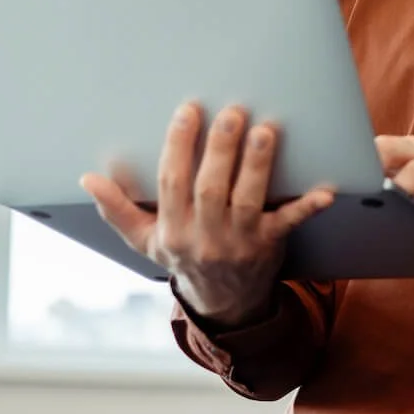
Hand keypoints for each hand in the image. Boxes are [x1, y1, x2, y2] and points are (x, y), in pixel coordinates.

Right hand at [82, 102, 334, 327]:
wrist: (223, 304)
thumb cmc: (183, 257)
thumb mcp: (145, 240)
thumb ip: (118, 208)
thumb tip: (87, 179)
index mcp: (171, 229)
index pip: (171, 181)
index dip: (178, 144)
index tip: (188, 110)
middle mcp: (204, 237)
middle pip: (211, 188)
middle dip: (220, 148)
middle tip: (232, 111)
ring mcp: (239, 243)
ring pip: (247, 200)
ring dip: (257, 165)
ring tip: (266, 130)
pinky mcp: (270, 245)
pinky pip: (289, 223)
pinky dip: (307, 207)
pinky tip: (325, 190)